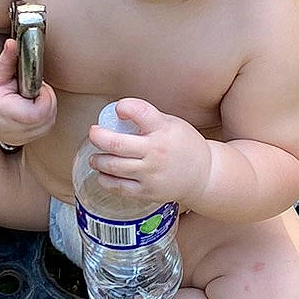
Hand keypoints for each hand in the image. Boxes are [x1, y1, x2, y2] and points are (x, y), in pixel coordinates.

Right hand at [0, 37, 57, 145]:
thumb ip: (7, 59)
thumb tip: (12, 43)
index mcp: (4, 112)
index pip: (38, 113)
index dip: (45, 98)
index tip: (38, 87)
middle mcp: (11, 130)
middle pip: (47, 118)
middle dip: (46, 101)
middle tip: (34, 90)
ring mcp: (17, 139)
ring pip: (48, 125)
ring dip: (46, 109)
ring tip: (31, 98)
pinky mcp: (22, 142)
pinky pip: (44, 130)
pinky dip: (43, 119)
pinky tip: (32, 108)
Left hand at [87, 98, 211, 207]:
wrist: (204, 175)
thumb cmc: (185, 146)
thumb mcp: (172, 124)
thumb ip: (147, 119)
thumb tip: (116, 115)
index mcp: (163, 130)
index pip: (139, 112)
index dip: (125, 107)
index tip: (119, 109)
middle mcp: (156, 151)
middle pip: (116, 143)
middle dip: (97, 136)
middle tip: (94, 133)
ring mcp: (150, 173)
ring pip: (113, 166)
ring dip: (97, 160)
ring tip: (95, 157)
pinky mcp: (147, 191)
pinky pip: (118, 186)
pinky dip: (105, 179)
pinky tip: (103, 174)